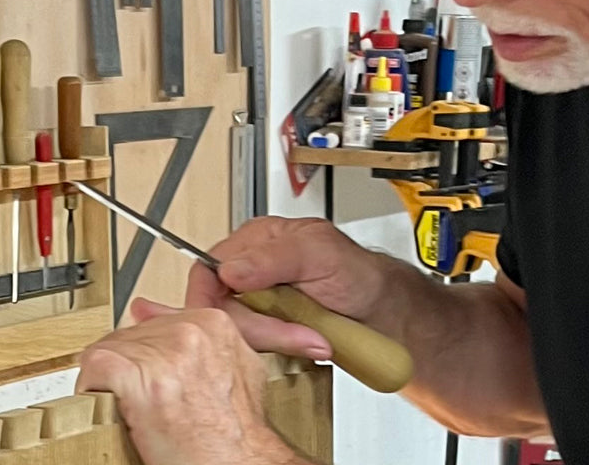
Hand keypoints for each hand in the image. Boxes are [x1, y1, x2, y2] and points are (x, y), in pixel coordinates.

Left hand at [76, 303, 298, 464]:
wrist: (236, 460)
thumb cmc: (238, 428)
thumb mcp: (240, 371)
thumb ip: (211, 344)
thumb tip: (177, 327)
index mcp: (213, 323)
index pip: (157, 320)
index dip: (145, 349)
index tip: (140, 366)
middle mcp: (189, 331)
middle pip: (132, 333)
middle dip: (127, 364)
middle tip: (129, 395)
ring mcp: (165, 352)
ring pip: (110, 347)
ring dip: (108, 378)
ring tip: (118, 403)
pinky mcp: (140, 378)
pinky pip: (96, 365)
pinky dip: (90, 385)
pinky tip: (100, 400)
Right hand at [186, 216, 390, 360]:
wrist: (380, 307)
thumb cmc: (357, 273)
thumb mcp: (321, 254)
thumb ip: (275, 257)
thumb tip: (230, 269)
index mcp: (256, 240)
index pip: (208, 272)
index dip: (211, 302)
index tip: (229, 324)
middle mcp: (249, 268)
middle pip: (218, 307)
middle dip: (258, 327)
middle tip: (296, 332)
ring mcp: (256, 300)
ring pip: (233, 331)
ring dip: (274, 340)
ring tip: (310, 335)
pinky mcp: (266, 327)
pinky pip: (252, 347)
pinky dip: (280, 349)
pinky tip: (304, 342)